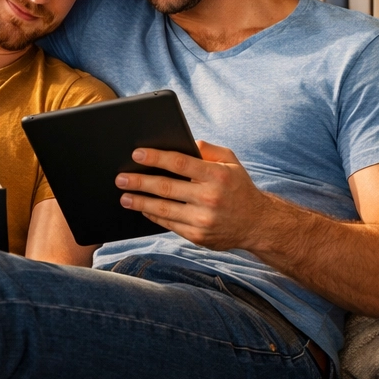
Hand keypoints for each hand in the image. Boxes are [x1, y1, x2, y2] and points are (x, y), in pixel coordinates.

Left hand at [115, 141, 275, 251]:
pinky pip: (169, 224)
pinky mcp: (198, 236)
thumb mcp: (231, 163)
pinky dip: (153, 216)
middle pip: (166, 188)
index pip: (180, 163)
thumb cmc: (239, 188)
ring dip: (140, 202)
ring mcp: (203, 220)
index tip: (136, 154)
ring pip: (164, 209)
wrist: (258, 224)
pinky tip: (142, 209)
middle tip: (120, 178)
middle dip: (139, 182)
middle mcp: (210, 198)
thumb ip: (209, 150)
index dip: (156, 157)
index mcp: (217, 176)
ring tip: (124, 197)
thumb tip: (187, 142)